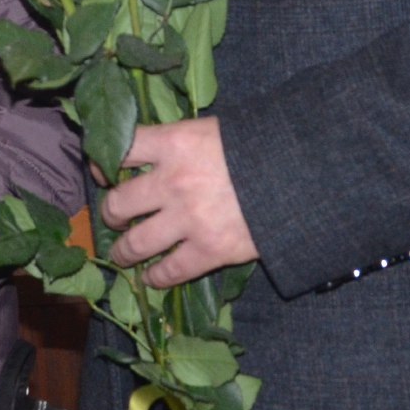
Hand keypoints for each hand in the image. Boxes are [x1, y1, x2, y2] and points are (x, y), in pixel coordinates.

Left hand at [98, 118, 257, 288]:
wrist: (306, 174)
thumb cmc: (263, 145)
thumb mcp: (216, 130)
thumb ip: (184, 142)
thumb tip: (159, 150)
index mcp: (174, 143)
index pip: (121, 149)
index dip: (104, 162)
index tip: (103, 172)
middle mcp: (172, 181)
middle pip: (119, 202)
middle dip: (111, 214)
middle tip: (115, 218)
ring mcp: (188, 219)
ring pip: (135, 243)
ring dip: (124, 251)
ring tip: (124, 254)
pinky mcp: (209, 251)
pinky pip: (169, 272)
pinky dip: (156, 278)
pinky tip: (152, 279)